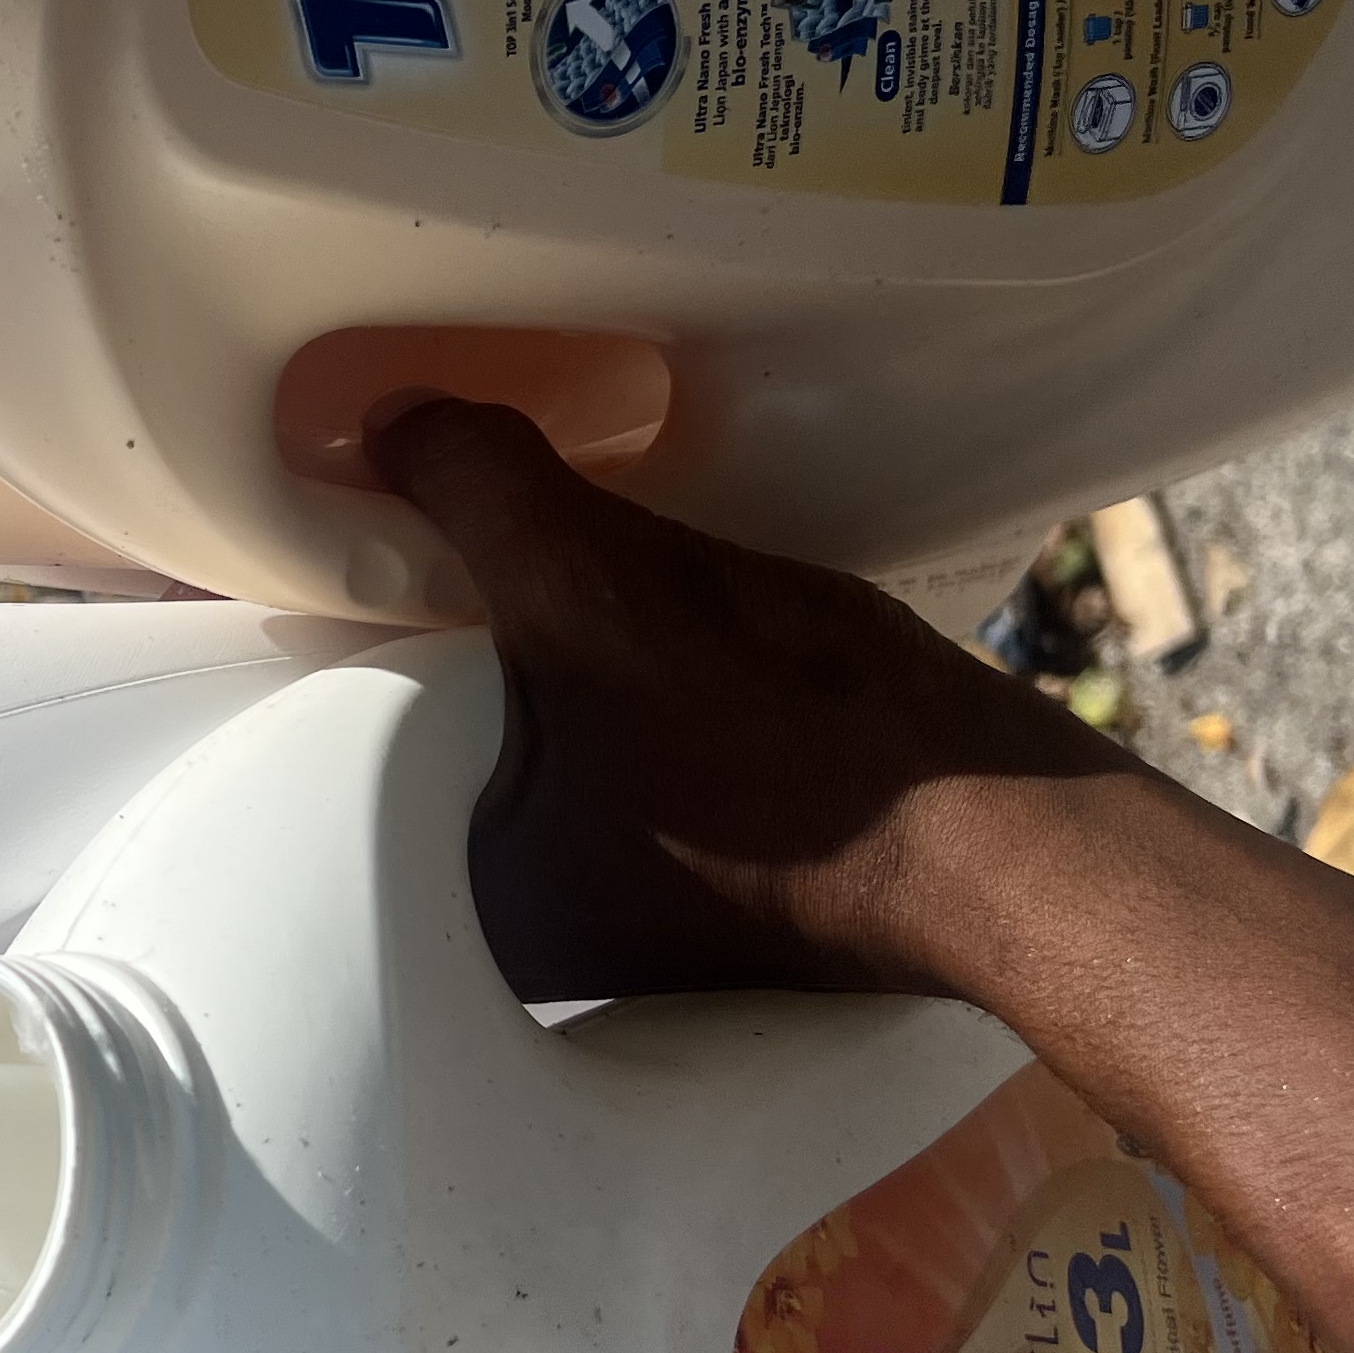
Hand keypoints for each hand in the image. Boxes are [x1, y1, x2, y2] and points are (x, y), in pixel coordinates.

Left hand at [369, 396, 1133, 1002]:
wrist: (1011, 830)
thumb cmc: (798, 741)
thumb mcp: (599, 587)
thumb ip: (479, 491)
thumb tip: (392, 422)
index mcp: (461, 903)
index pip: (342, 750)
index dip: (344, 638)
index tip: (347, 551)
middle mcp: (524, 930)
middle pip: (430, 738)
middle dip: (442, 637)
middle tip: (429, 529)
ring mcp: (623, 906)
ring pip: (527, 734)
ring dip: (535, 650)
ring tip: (528, 552)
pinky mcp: (709, 866)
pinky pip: (610, 746)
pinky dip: (609, 677)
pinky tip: (624, 606)